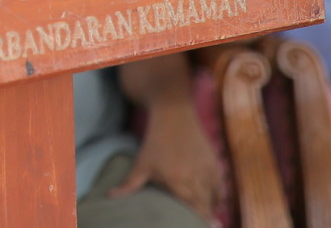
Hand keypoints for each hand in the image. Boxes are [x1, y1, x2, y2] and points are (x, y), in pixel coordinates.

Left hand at [110, 98, 222, 222]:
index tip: (193, 224)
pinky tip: (214, 202)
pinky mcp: (216, 164)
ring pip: (215, 198)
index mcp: (178, 182)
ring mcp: (208, 171)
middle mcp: (196, 179)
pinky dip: (219, 196)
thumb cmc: (155, 141)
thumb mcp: (141, 163)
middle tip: (203, 224)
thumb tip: (109, 197)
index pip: (193, 211)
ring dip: (211, 208)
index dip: (195, 221)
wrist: (174, 114)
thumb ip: (129, 185)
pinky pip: (221, 187)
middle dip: (204, 218)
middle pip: (206, 207)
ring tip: (207, 217)